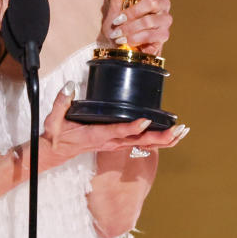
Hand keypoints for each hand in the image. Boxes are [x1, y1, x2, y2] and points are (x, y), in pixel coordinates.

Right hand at [40, 82, 186, 166]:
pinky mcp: (118, 143)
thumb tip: (69, 86)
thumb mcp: (54, 119)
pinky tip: (171, 137)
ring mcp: (115, 144)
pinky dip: (158, 141)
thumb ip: (61, 102)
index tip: (146, 121)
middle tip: (178, 130)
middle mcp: (110, 142)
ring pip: (144, 144)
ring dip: (164, 139)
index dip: (132, 127)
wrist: (56, 151)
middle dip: (160, 137)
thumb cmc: (57, 134)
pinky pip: (141, 144)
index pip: (118, 131)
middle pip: (139, 141)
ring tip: (182, 132)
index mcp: (97, 135)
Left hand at [101, 0, 171, 56]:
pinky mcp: (163, 35)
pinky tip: (126, 40)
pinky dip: (136, 38)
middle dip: (131, 12)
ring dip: (130, 28)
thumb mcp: (115, 3)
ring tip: (118, 34)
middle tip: (117, 20)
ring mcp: (164, 20)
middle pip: (153, 2)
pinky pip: (152, 36)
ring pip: (150, 21)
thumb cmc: (120, 20)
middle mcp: (163, 5)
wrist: (119, 41)